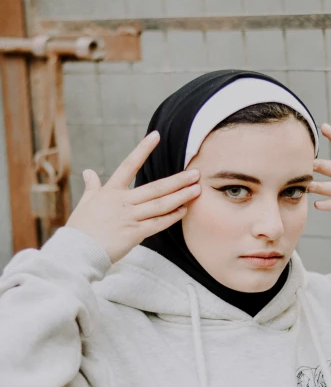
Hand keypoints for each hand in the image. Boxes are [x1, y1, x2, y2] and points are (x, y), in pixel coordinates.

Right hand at [66, 131, 200, 262]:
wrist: (78, 251)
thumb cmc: (80, 228)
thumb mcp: (85, 203)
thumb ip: (91, 187)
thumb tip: (88, 172)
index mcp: (110, 191)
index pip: (128, 165)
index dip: (143, 149)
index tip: (156, 135)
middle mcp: (122, 201)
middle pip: (156, 188)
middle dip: (178, 180)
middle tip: (196, 173)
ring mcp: (130, 217)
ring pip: (161, 204)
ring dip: (181, 197)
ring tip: (197, 190)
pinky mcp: (134, 233)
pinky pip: (158, 224)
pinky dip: (172, 217)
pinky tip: (184, 210)